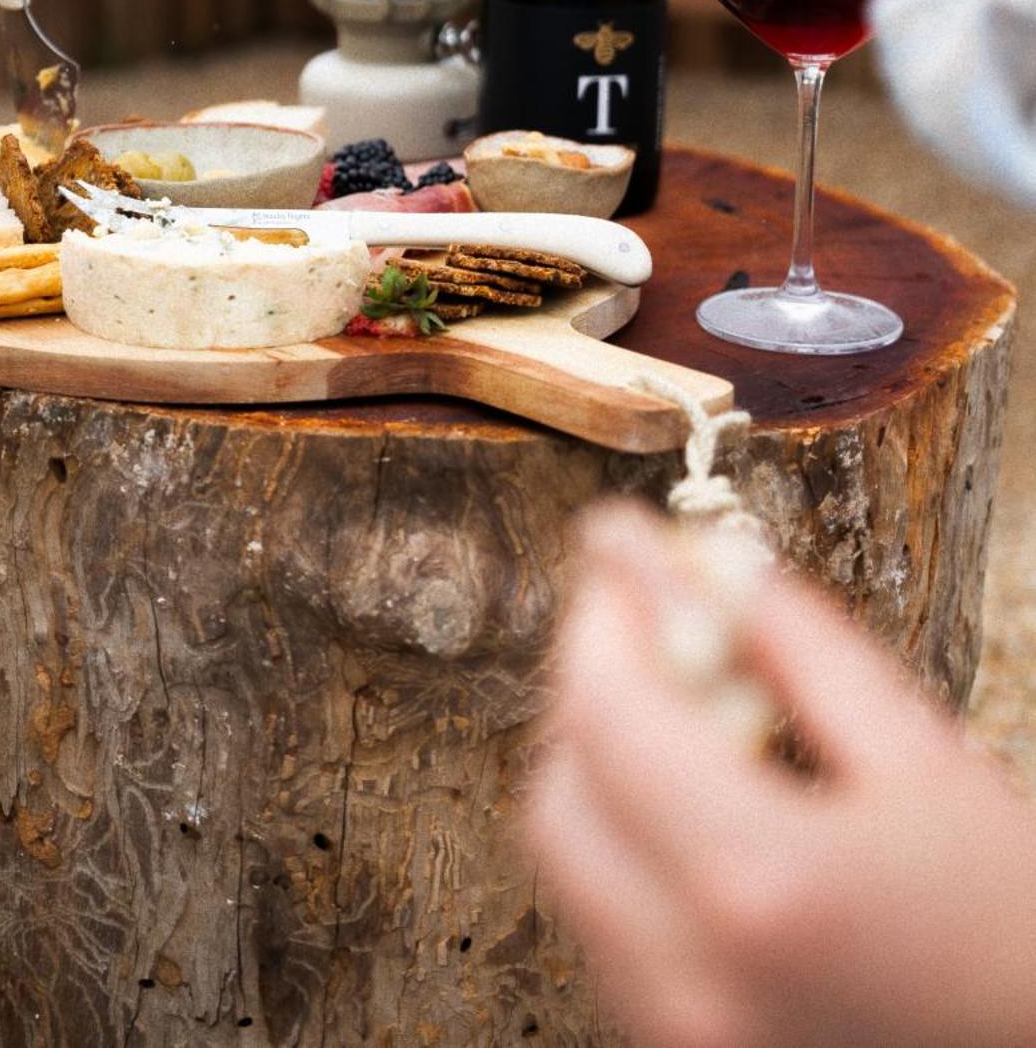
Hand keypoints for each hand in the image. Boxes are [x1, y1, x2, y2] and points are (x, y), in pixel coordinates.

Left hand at [526, 503, 1035, 1047]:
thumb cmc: (1017, 930)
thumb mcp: (923, 759)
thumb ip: (799, 648)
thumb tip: (703, 561)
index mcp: (757, 883)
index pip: (607, 713)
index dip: (603, 614)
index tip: (617, 549)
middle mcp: (693, 976)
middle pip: (558, 796)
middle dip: (590, 692)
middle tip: (650, 628)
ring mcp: (680, 1035)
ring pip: (571, 870)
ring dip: (602, 772)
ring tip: (686, 717)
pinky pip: (608, 930)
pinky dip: (626, 852)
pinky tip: (699, 810)